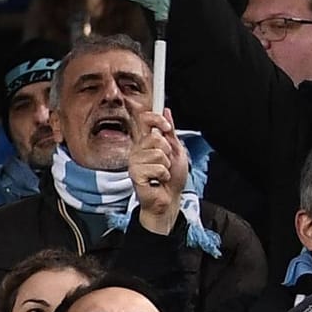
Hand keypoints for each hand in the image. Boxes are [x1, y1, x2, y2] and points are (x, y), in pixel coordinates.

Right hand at [128, 111, 186, 234]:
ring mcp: (135, 162)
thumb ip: (170, 132)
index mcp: (147, 142)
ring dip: (165, 165)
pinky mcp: (135, 174)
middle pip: (154, 136)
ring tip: (161, 173)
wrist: (170, 199)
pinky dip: (162, 175)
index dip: (156, 119)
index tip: (167, 127)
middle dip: (167, 151)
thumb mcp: (176, 150)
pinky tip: (157, 180)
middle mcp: (138, 150)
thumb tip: (166, 111)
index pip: (145, 121)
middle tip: (165, 163)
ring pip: (157, 153)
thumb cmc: (172, 179)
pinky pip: (155, 167)